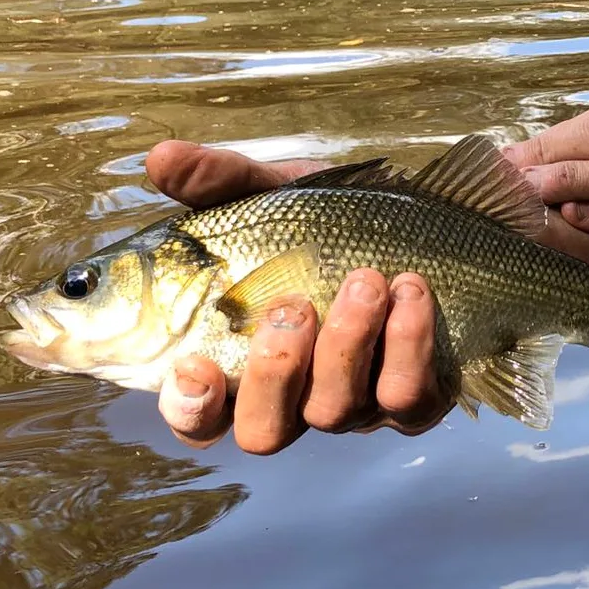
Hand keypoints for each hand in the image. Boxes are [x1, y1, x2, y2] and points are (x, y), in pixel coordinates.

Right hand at [143, 140, 451, 453]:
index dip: (190, 407)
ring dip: (346, 343)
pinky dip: (408, 344)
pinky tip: (411, 290)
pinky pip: (409, 398)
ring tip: (365, 278)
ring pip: (336, 412)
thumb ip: (217, 182)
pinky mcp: (417, 398)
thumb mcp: (273, 194)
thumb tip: (161, 156)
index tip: (196, 366)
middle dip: (274, 371)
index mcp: (240, 359)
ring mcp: (355, 403)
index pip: (198, 416)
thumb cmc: (329, 219)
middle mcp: (294, 397)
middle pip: (264, 431)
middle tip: (294, 305)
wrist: (427, 219)